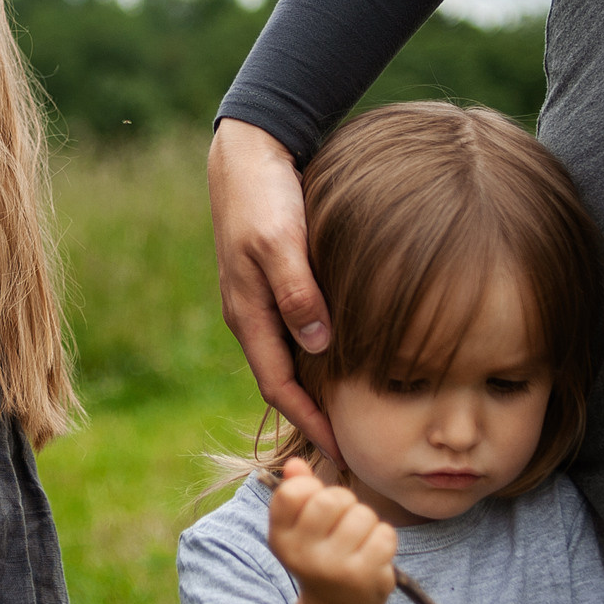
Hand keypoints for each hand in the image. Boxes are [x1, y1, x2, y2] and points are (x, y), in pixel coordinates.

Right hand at [209, 120, 340, 463]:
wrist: (249, 151)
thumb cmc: (264, 193)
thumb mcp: (280, 242)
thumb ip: (299, 292)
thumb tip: (320, 346)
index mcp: (248, 314)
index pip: (279, 388)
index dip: (311, 422)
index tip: (344, 453)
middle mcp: (252, 314)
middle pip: (284, 382)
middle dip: (314, 417)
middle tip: (355, 448)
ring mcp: (262, 299)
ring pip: (292, 359)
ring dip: (318, 389)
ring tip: (355, 414)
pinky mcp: (277, 281)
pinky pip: (299, 332)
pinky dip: (322, 356)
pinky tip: (349, 359)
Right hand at [266, 457, 394, 603]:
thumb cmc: (321, 555)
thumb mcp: (302, 527)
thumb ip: (297, 491)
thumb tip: (295, 463)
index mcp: (280, 537)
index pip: (292, 492)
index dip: (311, 489)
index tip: (316, 506)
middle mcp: (301, 554)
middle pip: (332, 498)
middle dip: (346, 503)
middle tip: (344, 522)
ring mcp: (332, 566)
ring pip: (363, 514)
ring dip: (367, 523)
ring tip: (359, 541)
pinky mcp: (363, 575)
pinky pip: (384, 533)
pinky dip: (385, 539)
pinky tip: (374, 554)